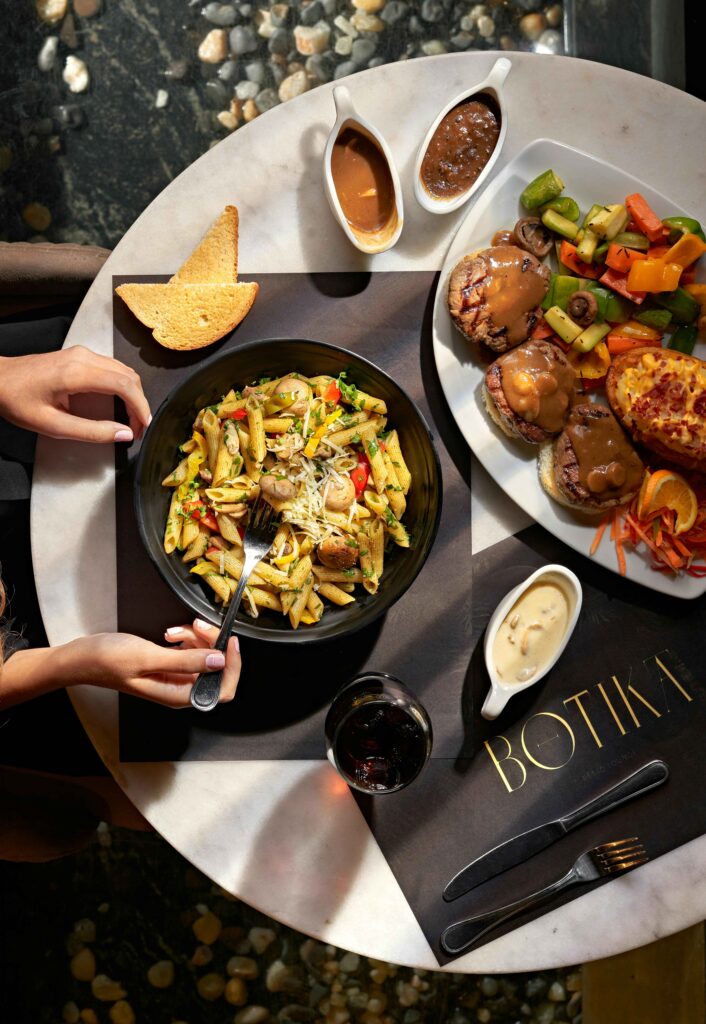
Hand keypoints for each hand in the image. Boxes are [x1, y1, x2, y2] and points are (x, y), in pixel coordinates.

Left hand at [0, 345, 150, 442]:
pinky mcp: (80, 355)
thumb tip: (123, 435)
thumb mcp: (53, 426)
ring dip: (133, 394)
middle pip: (128, 376)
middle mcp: (84, 357)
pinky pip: (112, 368)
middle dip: (140, 403)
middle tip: (138, 428)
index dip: (140, 406)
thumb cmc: (18, 401)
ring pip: (123, 370)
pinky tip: (119, 404)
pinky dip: (123, 386)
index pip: (124, 384)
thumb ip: (92, 432)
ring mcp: (82, 353)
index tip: (143, 426)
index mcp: (77, 373)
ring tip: (131, 419)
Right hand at [59, 621, 240, 707]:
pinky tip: (171, 633)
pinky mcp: (168, 665)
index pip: (222, 690)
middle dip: (212, 644)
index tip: (229, 640)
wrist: (82, 657)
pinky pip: (190, 651)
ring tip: (177, 629)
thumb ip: (186, 661)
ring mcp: (175, 677)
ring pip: (204, 656)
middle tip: (198, 624)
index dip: (233, 666)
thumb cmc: (107, 660)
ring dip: (197, 638)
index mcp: (178, 695)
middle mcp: (180, 689)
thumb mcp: (148, 657)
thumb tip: (218, 661)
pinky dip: (186, 638)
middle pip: (216, 669)